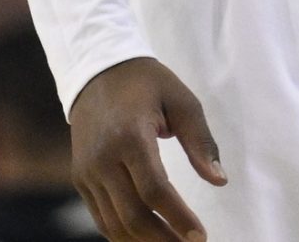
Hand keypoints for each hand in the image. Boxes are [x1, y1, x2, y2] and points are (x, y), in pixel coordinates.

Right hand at [70, 56, 225, 241]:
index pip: (154, 190)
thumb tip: (219, 181)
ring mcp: (87, 172)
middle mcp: (102, 160)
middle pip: (132, 215)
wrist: (97, 72)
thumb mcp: (183, 101)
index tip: (200, 235)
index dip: (178, 217)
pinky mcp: (80, 179)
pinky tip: (148, 238)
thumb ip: (201, 142)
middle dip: (163, 238)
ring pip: (113, 223)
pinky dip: (123, 233)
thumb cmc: (148, 84)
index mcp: (130, 137)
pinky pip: (101, 216)